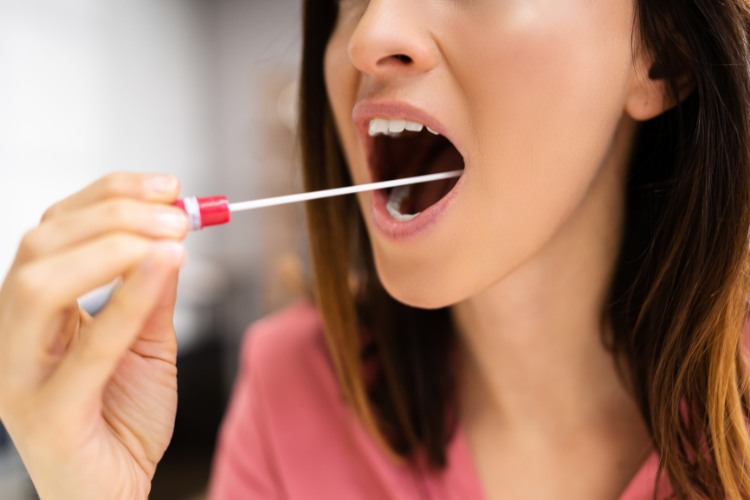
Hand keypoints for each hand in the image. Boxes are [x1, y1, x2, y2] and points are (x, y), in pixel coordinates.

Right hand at [0, 173, 188, 498]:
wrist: (115, 492)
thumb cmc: (125, 418)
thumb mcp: (149, 342)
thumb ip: (154, 293)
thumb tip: (174, 235)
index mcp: (35, 310)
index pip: (56, 230)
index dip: (109, 195)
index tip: (168, 185)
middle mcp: (14, 335)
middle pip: (41, 247)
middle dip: (114, 215)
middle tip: (179, 213)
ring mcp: (21, 374)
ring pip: (38, 285)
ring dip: (112, 246)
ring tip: (174, 236)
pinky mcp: (47, 412)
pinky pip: (86, 347)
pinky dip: (127, 298)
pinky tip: (167, 265)